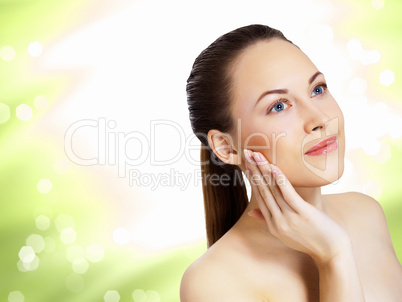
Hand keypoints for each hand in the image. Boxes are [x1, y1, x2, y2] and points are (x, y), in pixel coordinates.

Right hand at [243, 149, 350, 264]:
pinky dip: (281, 180)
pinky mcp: (303, 214)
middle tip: (247, 154)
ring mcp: (289, 218)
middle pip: (263, 191)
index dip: (252, 179)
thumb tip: (251, 212)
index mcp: (273, 225)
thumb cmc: (312, 240)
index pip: (259, 197)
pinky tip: (274, 168)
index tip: (247, 165)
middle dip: (254, 170)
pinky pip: (289, 194)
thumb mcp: (287, 233)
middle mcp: (278, 221)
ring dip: (263, 170)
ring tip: (257, 156)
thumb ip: (269, 221)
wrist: (332, 254)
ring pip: (273, 190)